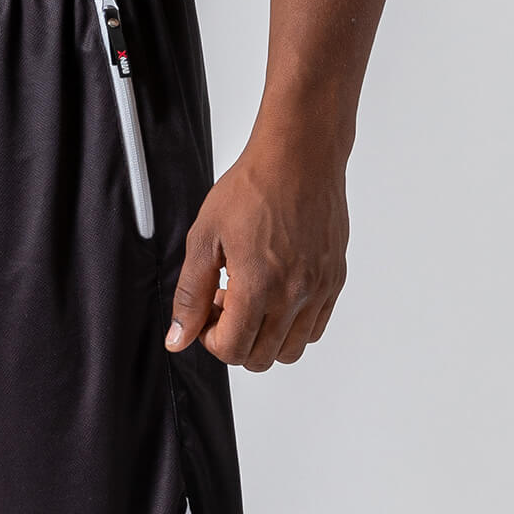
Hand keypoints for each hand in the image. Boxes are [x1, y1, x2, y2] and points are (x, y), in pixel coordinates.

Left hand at [166, 139, 348, 370]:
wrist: (300, 156)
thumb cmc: (253, 187)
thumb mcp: (205, 239)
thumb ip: (190, 295)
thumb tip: (178, 339)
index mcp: (259, 285)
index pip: (233, 350)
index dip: (211, 339)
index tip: (208, 313)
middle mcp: (295, 294)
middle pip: (261, 358)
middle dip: (236, 341)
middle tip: (227, 305)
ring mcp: (319, 289)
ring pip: (290, 350)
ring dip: (265, 337)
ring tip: (253, 299)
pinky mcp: (334, 280)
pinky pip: (314, 328)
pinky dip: (292, 326)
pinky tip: (276, 294)